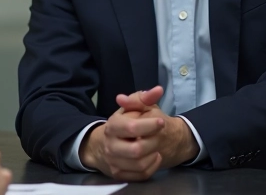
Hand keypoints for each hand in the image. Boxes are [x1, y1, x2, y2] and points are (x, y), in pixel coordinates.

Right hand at [80, 86, 198, 180]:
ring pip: (139, 165)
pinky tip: (153, 157)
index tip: (160, 122)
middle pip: (136, 150)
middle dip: (153, 143)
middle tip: (158, 136)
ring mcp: (114, 161)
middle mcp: (111, 145)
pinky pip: (141, 175)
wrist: (104, 145)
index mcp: (113, 125)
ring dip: (153, 156)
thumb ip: (144, 98)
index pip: (131, 128)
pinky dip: (152, 167)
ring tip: (155, 147)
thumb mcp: (131, 108)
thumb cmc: (123, 123)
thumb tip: (158, 90)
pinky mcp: (119, 174)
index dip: (149, 125)